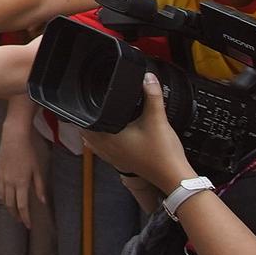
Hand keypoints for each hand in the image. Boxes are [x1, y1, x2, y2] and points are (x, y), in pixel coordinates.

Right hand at [0, 119, 45, 229]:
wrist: (14, 137)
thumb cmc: (28, 152)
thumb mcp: (37, 169)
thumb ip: (39, 187)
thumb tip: (42, 201)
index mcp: (21, 183)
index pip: (22, 206)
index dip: (25, 218)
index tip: (28, 225)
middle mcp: (9, 183)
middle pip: (10, 204)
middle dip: (15, 214)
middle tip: (20, 219)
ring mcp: (1, 177)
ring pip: (1, 197)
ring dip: (6, 206)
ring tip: (11, 210)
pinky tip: (0, 196)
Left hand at [80, 75, 187, 191]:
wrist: (173, 176)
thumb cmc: (163, 153)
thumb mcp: (158, 119)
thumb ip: (153, 95)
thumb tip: (148, 78)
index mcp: (110, 139)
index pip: (85, 125)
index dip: (83, 112)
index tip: (82, 102)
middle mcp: (108, 150)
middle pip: (87, 134)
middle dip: (88, 120)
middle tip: (90, 106)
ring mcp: (115, 158)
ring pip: (95, 144)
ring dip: (95, 132)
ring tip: (98, 119)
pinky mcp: (123, 163)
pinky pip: (105, 151)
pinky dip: (105, 142)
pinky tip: (113, 136)